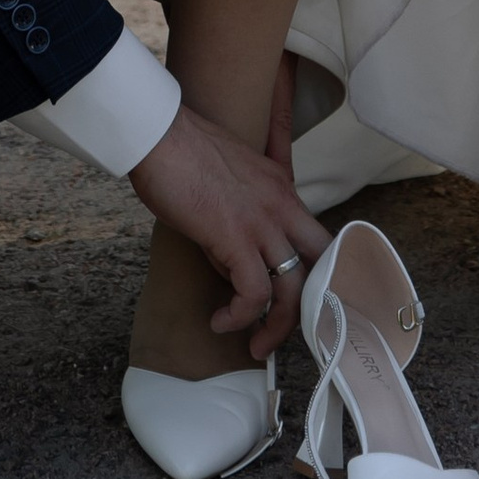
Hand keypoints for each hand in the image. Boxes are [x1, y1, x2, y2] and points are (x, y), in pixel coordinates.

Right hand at [128, 102, 329, 359]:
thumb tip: (231, 256)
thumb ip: (243, 209)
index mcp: (281, 186)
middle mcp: (281, 204)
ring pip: (293, 289)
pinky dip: (240, 316)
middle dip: (311, 306)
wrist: (158, 133)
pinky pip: (254, 293)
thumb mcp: (230, 174)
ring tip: (256, 345)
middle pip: (321, 266)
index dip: (315, 275)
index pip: (317, 238)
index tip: (296, 301)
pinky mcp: (236, 237)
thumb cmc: (180, 150)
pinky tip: (220, 322)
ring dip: (277, 327)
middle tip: (289, 330)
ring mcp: (262, 221)